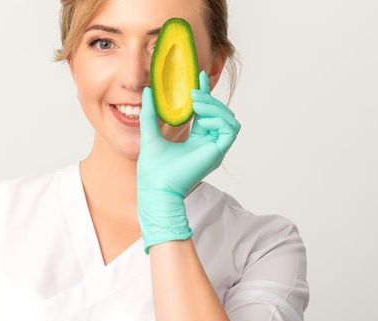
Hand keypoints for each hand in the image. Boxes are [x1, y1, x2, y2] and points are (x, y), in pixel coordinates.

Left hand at [137, 70, 241, 253]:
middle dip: (209, 98)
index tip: (199, 75)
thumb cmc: (152, 170)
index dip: (205, 93)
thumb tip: (147, 91)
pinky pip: (229, 129)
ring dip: (214, 106)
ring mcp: (214, 148)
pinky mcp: (218, 152)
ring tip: (195, 101)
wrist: (154, 188)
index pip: (205, 112)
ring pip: (228, 119)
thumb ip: (150, 114)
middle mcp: (208, 143)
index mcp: (196, 140)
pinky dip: (218, 117)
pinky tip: (201, 114)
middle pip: (219, 113)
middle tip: (193, 90)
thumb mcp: (150, 134)